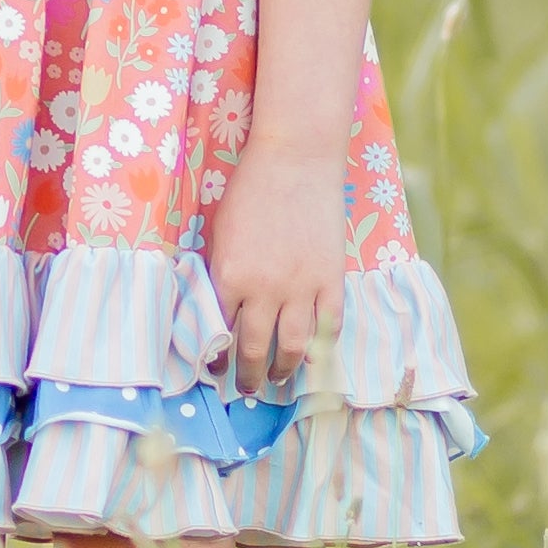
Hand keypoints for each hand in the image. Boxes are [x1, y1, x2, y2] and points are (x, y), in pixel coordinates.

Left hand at [206, 153, 344, 402]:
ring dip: (283, 370)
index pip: (219, 333)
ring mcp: (301, 287)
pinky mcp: (331, 279)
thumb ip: (221, 273)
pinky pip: (330, 325)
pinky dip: (322, 346)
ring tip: (278, 379)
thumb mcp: (221, 233)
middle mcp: (264, 290)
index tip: (216, 369)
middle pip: (255, 350)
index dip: (217, 359)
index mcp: (229, 277)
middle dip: (248, 376)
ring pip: (293, 347)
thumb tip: (220, 310)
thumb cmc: (250, 189)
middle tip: (247, 389)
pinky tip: (313, 355)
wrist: (295, 159)